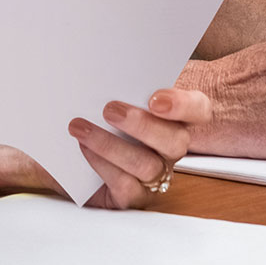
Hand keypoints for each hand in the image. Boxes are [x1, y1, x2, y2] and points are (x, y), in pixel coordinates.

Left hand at [62, 87, 211, 208]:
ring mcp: (154, 176)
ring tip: (80, 128)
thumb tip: (108, 67)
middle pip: (177, 142)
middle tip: (109, 109)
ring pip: (147, 166)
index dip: (184, 105)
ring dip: (110, 145)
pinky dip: (103, 165)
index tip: (155, 98)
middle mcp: (169, 148)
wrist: (66, 157)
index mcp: (173, 118)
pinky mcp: (133, 197)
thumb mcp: (109, 96)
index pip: (199, 110)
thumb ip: (121, 83)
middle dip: (142, 125)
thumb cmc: (95, 118)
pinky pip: (127, 187)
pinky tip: (83, 149)